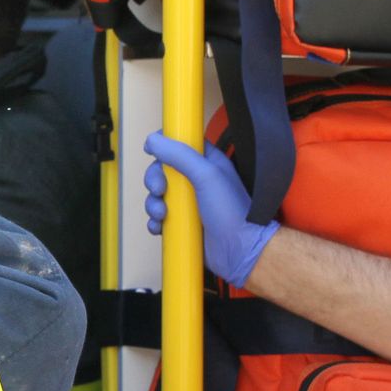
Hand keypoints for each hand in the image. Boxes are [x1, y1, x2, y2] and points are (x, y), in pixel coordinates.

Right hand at [142, 131, 277, 287]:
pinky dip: (155, 222)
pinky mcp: (182, 223)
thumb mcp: (207, 175)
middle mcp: (197, 180)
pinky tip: (160, 227)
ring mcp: (189, 203)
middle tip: (160, 190)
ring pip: (157, 195)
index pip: (181, 143)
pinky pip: (159, 219)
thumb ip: (180, 154)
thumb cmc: (232, 214)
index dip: (164, 144)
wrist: (239, 251)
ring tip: (162, 215)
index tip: (151, 150)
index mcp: (207, 163)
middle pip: (162, 170)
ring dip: (153, 204)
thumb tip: (153, 139)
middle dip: (154, 179)